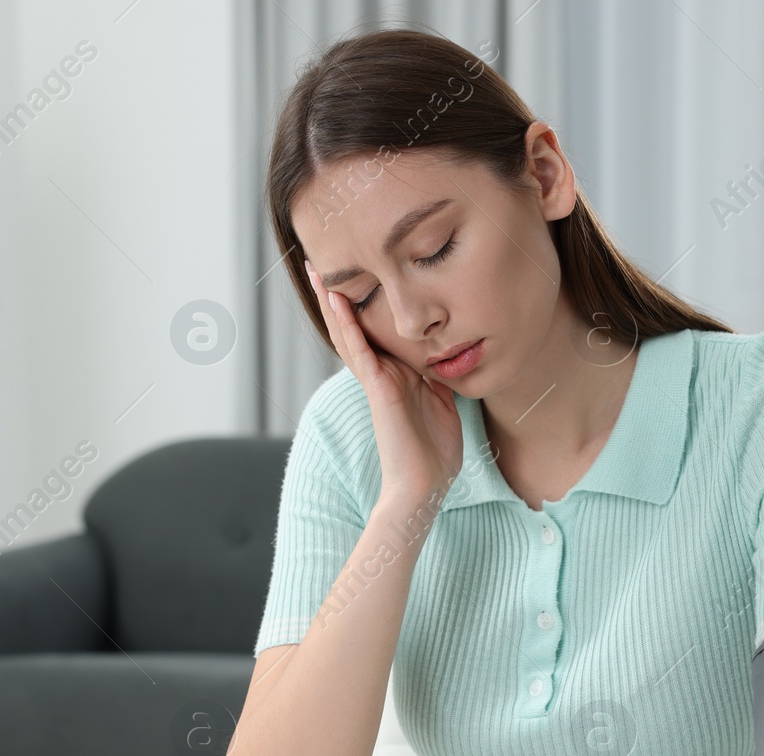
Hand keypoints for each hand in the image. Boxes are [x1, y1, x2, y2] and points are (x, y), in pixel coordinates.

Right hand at [303, 259, 462, 509]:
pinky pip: (358, 351)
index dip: (361, 302)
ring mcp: (375, 380)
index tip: (357, 269)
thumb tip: (448, 351)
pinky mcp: (377, 389)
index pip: (373, 330)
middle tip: (318, 260)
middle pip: (351, 325)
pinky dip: (347, 325)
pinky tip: (336, 300)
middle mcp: (379, 373)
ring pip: (346, 332)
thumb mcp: (444, 400)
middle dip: (335, 293)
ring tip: (315, 269)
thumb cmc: (435, 452)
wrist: (425, 486)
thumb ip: (439, 375)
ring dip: (331, 300)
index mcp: (394, 373)